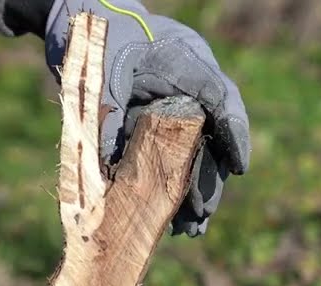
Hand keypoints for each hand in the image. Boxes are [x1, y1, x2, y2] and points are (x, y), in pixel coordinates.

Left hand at [44, 0, 250, 235]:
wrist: (81, 21)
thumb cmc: (93, 41)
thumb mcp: (97, 78)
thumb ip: (109, 120)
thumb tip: (113, 176)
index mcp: (183, 59)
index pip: (219, 97)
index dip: (233, 133)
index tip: (239, 167)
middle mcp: (189, 81)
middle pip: (211, 133)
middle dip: (209, 178)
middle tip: (202, 216)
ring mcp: (178, 100)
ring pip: (196, 149)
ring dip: (193, 189)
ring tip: (191, 229)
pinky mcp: (162, 118)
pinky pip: (176, 153)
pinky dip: (173, 183)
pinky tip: (170, 217)